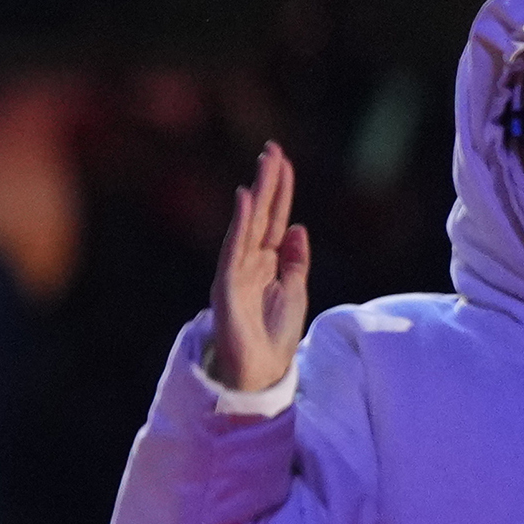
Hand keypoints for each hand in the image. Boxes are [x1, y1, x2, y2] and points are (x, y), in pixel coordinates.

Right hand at [207, 140, 309, 394]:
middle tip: (272, 148)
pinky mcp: (227, 287)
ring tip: (264, 163)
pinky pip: (233, 249)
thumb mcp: (295, 291)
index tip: (283, 160)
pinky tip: (246, 200)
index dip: (280, 190)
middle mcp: (249, 263)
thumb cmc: (274, 338)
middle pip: (262, 215)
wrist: (261, 374)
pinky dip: (240, 224)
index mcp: (266, 264)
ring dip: (257, 193)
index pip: (274, 219)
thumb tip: (297, 225)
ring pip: (248, 225)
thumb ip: (296, 260)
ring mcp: (236, 273)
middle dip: (268, 182)